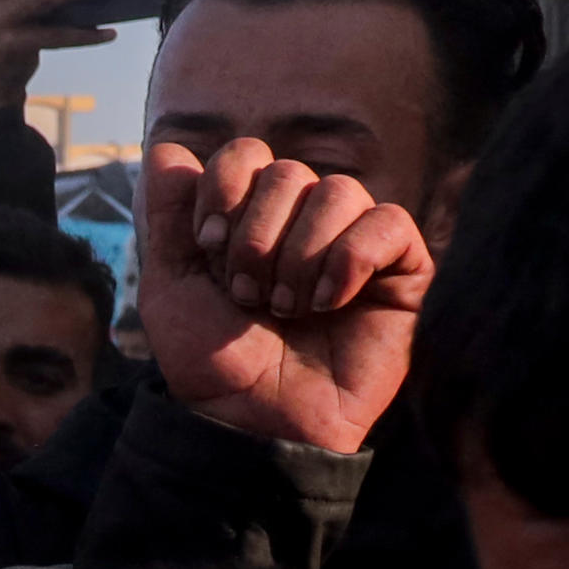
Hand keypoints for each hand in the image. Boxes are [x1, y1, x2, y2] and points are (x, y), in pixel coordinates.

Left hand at [136, 138, 431, 454]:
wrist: (257, 422)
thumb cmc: (215, 363)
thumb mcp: (171, 288)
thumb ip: (168, 218)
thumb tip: (166, 147)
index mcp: (252, 218)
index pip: (244, 154)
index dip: (223, 192)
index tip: (207, 247)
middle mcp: (305, 223)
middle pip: (288, 171)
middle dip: (256, 237)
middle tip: (248, 294)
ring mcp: (355, 244)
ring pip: (338, 191)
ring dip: (299, 254)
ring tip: (286, 308)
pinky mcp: (402, 272)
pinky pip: (389, 223)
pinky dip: (351, 258)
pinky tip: (330, 302)